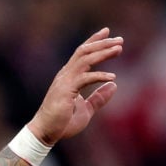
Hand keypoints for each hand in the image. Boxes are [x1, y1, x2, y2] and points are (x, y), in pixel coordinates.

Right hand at [27, 27, 123, 144]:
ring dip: (102, 53)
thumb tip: (114, 86)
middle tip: (119, 40)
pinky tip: (112, 78)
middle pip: (85, 51)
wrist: (45, 132)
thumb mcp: (86, 109)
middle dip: (102, 43)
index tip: (108, 33)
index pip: (82, 53)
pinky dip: (99, 76)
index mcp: (70, 76)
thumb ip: (99, 98)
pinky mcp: (66, 91)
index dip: (95, 41)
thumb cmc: (63, 122)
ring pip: (85, 59)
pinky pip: (84, 78)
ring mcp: (65, 81)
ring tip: (118, 50)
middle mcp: (66, 74)